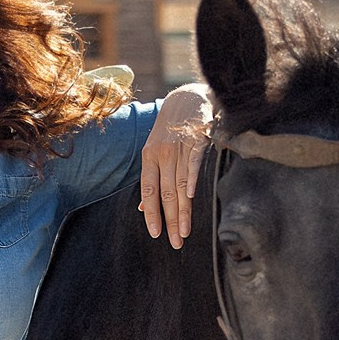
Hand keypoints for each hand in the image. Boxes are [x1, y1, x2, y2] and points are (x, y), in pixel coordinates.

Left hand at [140, 84, 212, 248]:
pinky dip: (191, 179)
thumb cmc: (170, 129)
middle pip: (165, 193)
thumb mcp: (154, 151)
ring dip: (182, 210)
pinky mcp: (196, 140)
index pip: (149, 191)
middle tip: (175, 242)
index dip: (151, 213)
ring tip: (185, 231)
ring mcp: (178, 147)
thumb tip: (142, 208)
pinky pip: (192, 163)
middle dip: (170, 220)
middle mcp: (162, 154)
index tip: (156, 234)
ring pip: (179, 184)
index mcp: (149, 158)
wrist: (186, 98)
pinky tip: (190, 197)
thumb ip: (151, 179)